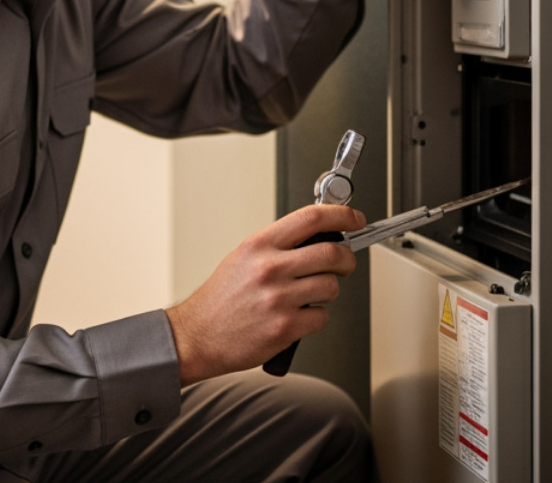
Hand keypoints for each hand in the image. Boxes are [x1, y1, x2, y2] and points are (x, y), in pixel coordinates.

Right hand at [164, 203, 365, 385]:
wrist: (197, 335)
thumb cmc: (220, 299)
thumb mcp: (244, 258)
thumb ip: (279, 246)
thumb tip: (317, 238)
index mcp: (259, 245)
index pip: (311, 218)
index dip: (341, 215)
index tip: (353, 219)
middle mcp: (270, 268)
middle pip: (331, 252)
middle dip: (347, 258)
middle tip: (344, 263)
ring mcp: (278, 298)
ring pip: (331, 286)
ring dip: (328, 290)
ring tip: (309, 295)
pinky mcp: (285, 328)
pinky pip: (321, 317)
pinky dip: (316, 317)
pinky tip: (298, 316)